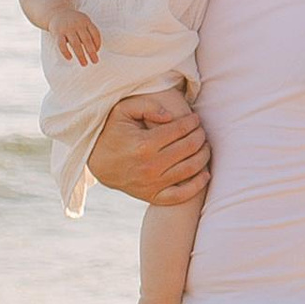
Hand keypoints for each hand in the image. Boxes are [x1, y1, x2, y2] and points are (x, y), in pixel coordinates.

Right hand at [53, 6, 101, 64]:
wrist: (56, 12)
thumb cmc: (73, 21)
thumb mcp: (83, 21)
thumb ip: (89, 32)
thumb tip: (95, 50)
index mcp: (86, 21)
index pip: (95, 33)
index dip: (98, 43)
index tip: (97, 51)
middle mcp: (77, 24)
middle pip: (86, 40)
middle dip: (91, 52)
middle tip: (95, 61)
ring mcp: (67, 28)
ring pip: (75, 44)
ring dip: (81, 55)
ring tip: (84, 64)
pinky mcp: (57, 33)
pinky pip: (61, 44)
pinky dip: (66, 52)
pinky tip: (70, 58)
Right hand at [89, 92, 209, 207]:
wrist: (98, 163)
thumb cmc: (113, 132)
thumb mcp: (123, 111)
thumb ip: (147, 106)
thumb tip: (170, 117)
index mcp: (144, 144)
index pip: (180, 130)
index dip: (192, 122)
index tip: (195, 118)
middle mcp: (150, 166)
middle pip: (189, 148)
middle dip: (200, 136)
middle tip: (201, 131)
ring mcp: (152, 184)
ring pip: (190, 169)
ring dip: (204, 155)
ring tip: (204, 146)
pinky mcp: (152, 196)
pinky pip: (181, 195)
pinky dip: (197, 185)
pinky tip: (205, 173)